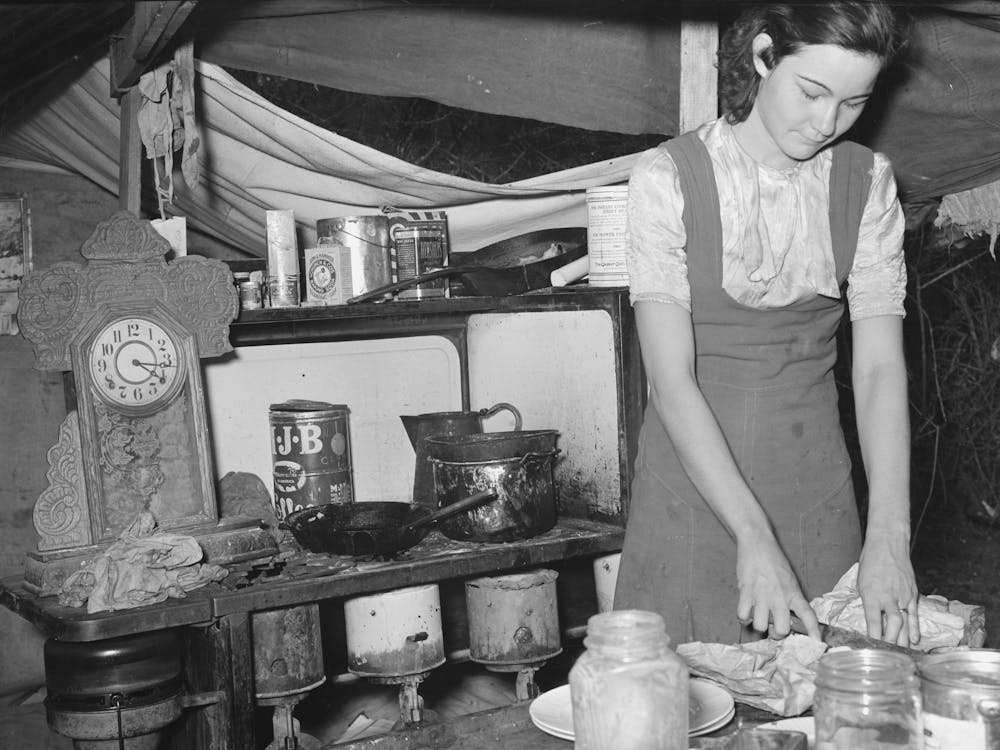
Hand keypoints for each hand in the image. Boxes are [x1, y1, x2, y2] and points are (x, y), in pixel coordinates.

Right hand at [735, 531, 821, 640]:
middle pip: (782, 629)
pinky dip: (743, 617)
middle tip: (773, 627)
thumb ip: (790, 597)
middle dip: (777, 633)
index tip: (816, 643)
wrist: (757, 542)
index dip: (813, 632)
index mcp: (793, 592)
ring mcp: (762, 595)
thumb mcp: (789, 578)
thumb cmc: (773, 560)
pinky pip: (743, 615)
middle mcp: (780, 596)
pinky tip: (746, 611)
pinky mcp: (746, 591)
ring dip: (759, 624)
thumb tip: (789, 616)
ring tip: (758, 617)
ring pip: (761, 625)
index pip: (807, 615)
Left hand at [858, 530, 919, 646]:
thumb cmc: (870, 563)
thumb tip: (871, 622)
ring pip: (905, 623)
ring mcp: (903, 596)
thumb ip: (868, 603)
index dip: (873, 638)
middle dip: (890, 643)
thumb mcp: (861, 583)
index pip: (873, 622)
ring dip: (903, 640)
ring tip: (901, 655)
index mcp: (871, 595)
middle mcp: (888, 597)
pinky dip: (915, 628)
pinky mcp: (913, 593)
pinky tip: (914, 640)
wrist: (888, 544)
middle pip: (893, 626)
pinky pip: (914, 614)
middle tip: (888, 656)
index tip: (871, 649)